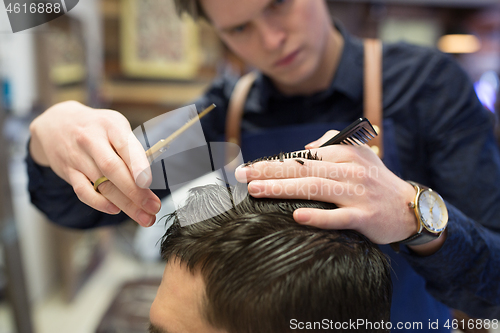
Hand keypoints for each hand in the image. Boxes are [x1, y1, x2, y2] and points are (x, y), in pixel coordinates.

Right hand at [29, 101, 160, 225]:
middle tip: (153, 208)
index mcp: (111, 125)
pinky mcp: (67, 171)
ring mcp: (77, 156)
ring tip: (144, 217)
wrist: (57, 123)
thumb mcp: (116, 126)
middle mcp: (91, 139)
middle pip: (113, 169)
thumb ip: (131, 149)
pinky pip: (83, 191)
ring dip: (125, 204)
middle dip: (135, 192)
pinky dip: (100, 203)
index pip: (125, 146)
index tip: (147, 183)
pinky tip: (115, 210)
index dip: (137, 165)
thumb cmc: (98, 128)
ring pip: (102, 184)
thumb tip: (148, 179)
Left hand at [235, 131, 417, 244]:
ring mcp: (358, 193)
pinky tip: (297, 215)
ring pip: (315, 188)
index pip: (303, 157)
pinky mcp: (365, 216)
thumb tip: (306, 148)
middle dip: (269, 171)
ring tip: (256, 190)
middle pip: (303, 169)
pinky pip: (338, 216)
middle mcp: (351, 170)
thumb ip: (334, 145)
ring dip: (283, 189)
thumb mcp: (360, 155)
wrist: (410, 208)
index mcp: (346, 154)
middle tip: (242, 175)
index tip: (251, 167)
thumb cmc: (378, 181)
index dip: (275, 162)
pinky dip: (318, 216)